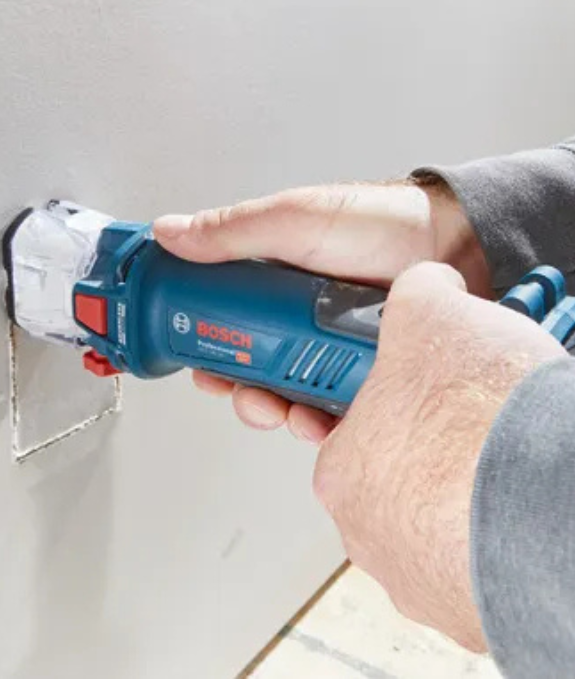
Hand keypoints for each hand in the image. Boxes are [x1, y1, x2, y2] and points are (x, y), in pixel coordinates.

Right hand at [153, 181, 489, 441]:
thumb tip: (171, 233)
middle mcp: (302, 319)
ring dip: (274, 410)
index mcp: (277, 283)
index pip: (226, 320)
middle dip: (240, 388)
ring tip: (280, 407)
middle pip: (253, 367)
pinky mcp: (368, 379)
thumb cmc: (383, 222)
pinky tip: (317, 418)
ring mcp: (333, 350)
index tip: (196, 362)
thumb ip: (233, 232)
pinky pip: (335, 415)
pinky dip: (318, 423)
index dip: (206, 345)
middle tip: (237, 390)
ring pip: (289, 396)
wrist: (459, 244)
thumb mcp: (297, 220)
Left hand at [313, 262, 564, 649]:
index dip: (389, 401)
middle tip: (469, 418)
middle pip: (395, 476)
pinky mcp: (470, 612)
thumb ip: (414, 292)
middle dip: (430, 445)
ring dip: (464, 490)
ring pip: (437, 520)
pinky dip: (496, 530)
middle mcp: (368, 534)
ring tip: (501, 453)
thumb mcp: (432, 313)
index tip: (420, 392)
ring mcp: (419, 580)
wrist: (553, 497)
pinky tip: (518, 492)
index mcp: (341, 471)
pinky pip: (477, 557)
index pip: (351, 430)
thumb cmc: (479, 418)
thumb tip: (425, 282)